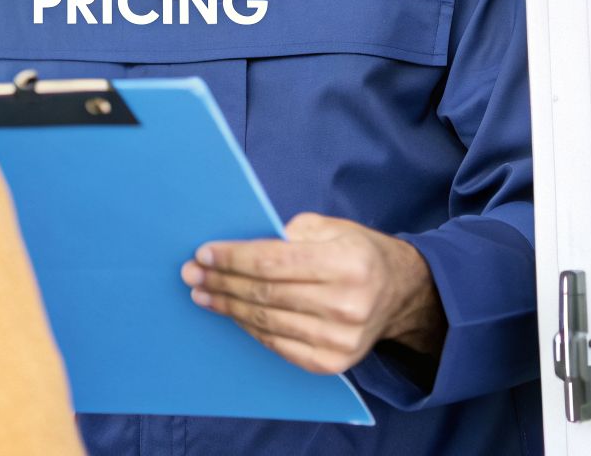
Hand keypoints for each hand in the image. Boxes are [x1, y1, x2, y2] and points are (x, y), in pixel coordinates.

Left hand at [179, 212, 444, 375]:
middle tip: (191, 274)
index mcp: (347, 264)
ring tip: (202, 293)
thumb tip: (238, 247)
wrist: (399, 294)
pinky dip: (249, 327)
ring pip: (267, 322)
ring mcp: (340, 340)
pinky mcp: (332, 363)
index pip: (273, 263)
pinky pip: (277, 344)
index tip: (203, 253)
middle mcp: (346, 305)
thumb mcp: (333, 228)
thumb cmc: (358, 254)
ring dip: (228, 307)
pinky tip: (231, 313)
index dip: (233, 259)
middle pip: (265, 294)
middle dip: (222, 282)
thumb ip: (290, 234)